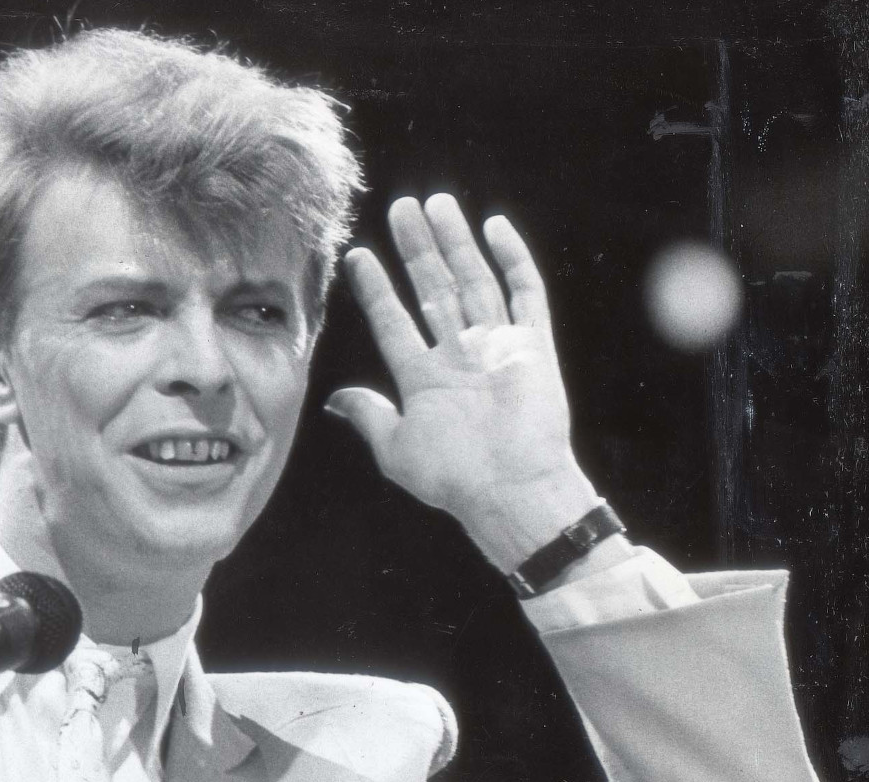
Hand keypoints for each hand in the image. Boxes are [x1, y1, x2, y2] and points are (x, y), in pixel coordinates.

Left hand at [326, 194, 600, 573]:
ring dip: (455, 242)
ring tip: (434, 203)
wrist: (511, 490)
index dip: (375, 288)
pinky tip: (493, 227)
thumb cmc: (454, 477)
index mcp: (424, 378)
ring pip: (473, 280)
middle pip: (434, 288)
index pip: (393, 320)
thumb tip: (335, 401)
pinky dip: (512, 259)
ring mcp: (497, 347)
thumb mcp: (396, 448)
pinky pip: (524, 292)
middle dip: (417, 248)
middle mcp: (460, 355)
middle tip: (400, 207)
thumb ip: (368, 415)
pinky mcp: (533, 346)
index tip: (357, 255)